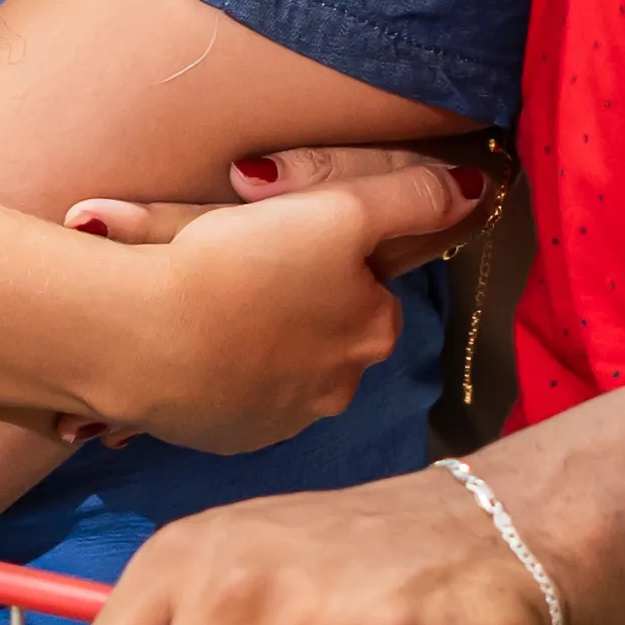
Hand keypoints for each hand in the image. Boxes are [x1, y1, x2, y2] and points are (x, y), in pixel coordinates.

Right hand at [60, 157, 484, 452]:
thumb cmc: (246, 262)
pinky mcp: (226, 436)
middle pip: (325, 330)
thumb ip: (412, 197)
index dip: (333, 256)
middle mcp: (340, 388)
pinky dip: (216, 366)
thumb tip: (479, 188)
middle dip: (292, 297)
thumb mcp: (341, 209)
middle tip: (237, 256)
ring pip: (278, 363)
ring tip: (202, 290)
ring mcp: (281, 419)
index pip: (370, 289)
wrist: (145, 338)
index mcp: (371, 332)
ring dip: (253, 332)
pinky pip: (231, 393)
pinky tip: (184, 335)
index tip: (288, 236)